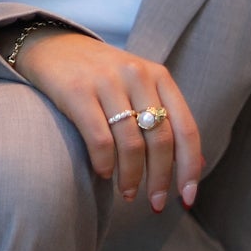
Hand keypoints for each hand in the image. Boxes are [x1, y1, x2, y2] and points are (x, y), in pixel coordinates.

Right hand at [13, 30, 200, 208]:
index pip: (186, 129)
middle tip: (155, 203)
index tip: (187, 198)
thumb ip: (166, 120)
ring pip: (131, 145)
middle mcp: (137, 75)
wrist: (53, 46)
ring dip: (131, 178)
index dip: (190, 168)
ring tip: (127, 193)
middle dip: (160, 179)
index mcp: (159, 76)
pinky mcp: (77, 91)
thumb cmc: (101, 77)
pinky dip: (105, 164)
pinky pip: (100, 140)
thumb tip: (197, 166)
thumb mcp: (139, 88)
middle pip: (160, 141)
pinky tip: (104, 173)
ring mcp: (106, 81)